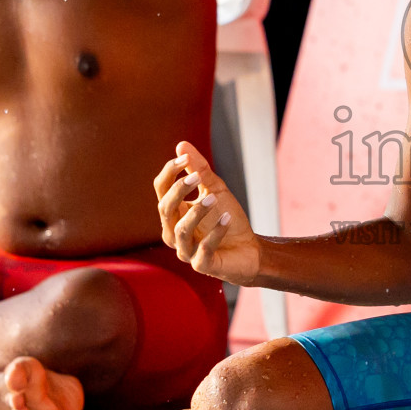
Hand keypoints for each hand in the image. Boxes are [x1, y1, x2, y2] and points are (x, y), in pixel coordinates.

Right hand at [154, 140, 260, 284]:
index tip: (185, 158)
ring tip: (214, 198)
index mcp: (174, 212)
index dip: (170, 173)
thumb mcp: (216, 190)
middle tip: (198, 177)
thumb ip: (199, 170)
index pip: (161, 190)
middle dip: (179, 190)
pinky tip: (226, 219)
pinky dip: (215, 233)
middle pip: (164, 209)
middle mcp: (174, 232)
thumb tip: (181, 145)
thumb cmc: (227, 218)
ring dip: (196, 211)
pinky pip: (203, 249)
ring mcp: (186, 250)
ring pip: (180, 230)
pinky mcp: (202, 265)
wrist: (249, 249)